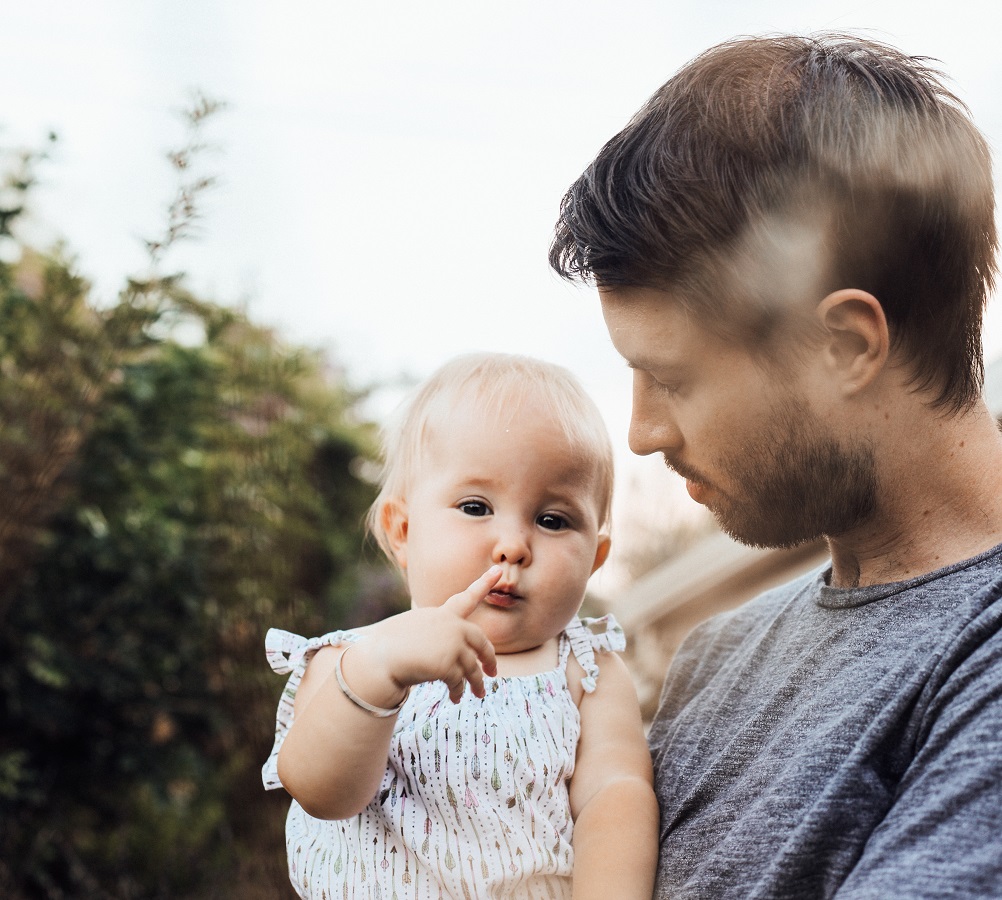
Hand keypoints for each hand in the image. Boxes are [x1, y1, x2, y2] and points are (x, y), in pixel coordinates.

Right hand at [349, 566, 500, 703]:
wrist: (379, 658)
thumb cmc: (390, 645)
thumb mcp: (416, 629)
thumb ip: (439, 634)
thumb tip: (454, 652)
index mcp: (442, 615)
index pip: (467, 597)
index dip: (484, 583)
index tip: (498, 570)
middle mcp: (451, 626)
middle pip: (481, 641)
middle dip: (489, 658)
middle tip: (493, 672)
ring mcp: (452, 644)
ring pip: (472, 667)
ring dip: (477, 683)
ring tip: (479, 693)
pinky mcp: (448, 664)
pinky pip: (459, 681)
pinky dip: (458, 691)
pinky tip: (455, 698)